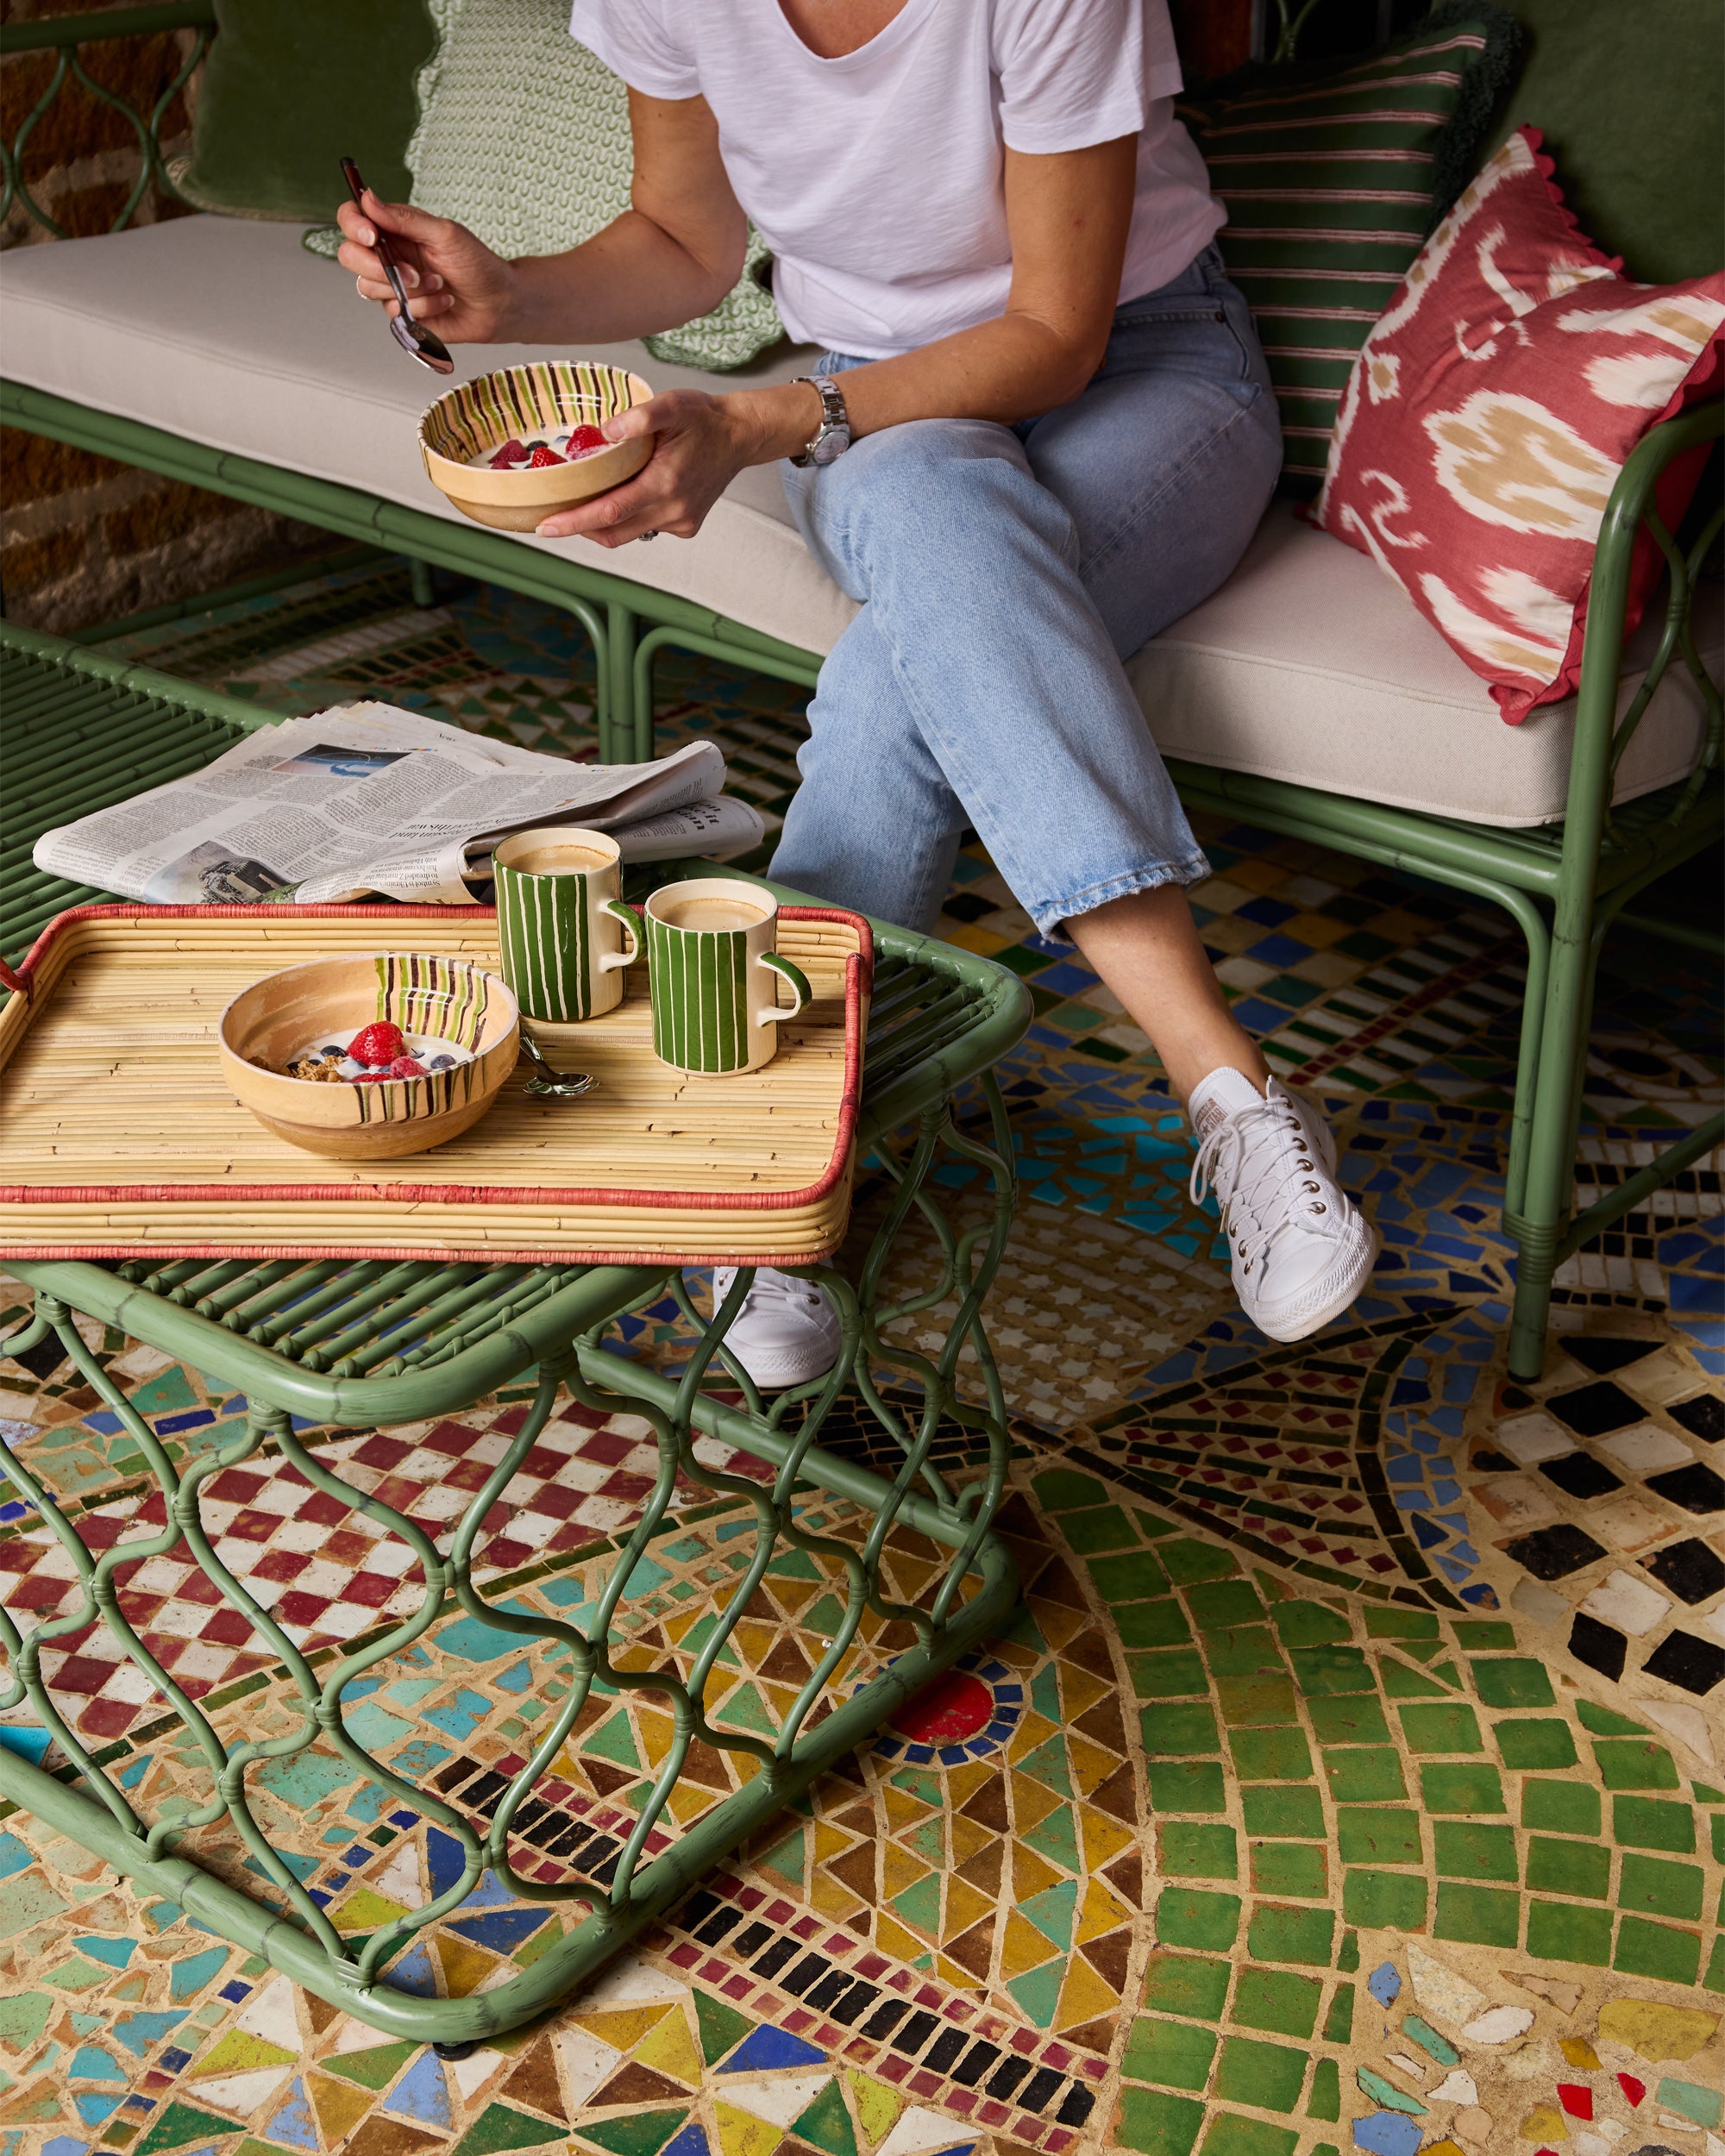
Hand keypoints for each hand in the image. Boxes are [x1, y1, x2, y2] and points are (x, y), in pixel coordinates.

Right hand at [335, 190, 514, 343]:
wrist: (498, 304)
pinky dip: (422, 307)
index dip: (353, 225)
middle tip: (412, 273)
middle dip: (377, 266)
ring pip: (369, 287)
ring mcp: (391, 285)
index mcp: (394, 229)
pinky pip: (393, 310)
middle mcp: (387, 255)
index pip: (352, 218)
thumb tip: (367, 198)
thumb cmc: (476, 264)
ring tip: (439, 284)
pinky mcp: (401, 312)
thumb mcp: (445, 234)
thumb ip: (404, 218)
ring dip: (410, 289)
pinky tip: (443, 301)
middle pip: (350, 255)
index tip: (372, 235)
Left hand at [535, 389, 758, 544]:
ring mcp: (680, 522)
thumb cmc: (704, 418)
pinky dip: (628, 518)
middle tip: (551, 520)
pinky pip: (646, 529)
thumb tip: (604, 432)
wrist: (739, 435)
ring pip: (628, 535)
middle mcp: (673, 510)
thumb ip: (638, 418)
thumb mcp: (671, 404)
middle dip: (579, 529)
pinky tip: (626, 496)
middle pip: (613, 533)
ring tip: (581, 506)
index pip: (610, 511)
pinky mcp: (686, 526)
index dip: (574, 522)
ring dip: (601, 525)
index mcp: (665, 484)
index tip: (546, 527)